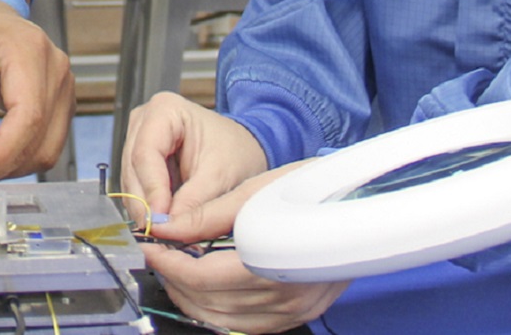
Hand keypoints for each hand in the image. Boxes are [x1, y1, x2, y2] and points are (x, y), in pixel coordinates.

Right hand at [120, 90, 267, 224]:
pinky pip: (136, 188)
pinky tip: (162, 224)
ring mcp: (138, 140)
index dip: (151, 189)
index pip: (146, 153)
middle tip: (157, 234)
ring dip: (144, 209)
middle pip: (133, 168)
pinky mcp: (140, 161)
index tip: (158, 220)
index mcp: (164, 110)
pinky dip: (148, 208)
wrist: (242, 149)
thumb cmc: (236, 152)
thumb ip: (194, 202)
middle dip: (145, 204)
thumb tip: (166, 226)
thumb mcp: (221, 177)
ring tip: (162, 233)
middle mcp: (144, 121)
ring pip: (131, 181)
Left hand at [142, 165, 346, 333]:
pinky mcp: (299, 314)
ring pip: (224, 320)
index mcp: (273, 263)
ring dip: (193, 297)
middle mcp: (285, 298)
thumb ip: (206, 215)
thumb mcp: (254, 190)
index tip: (149, 246)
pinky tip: (206, 289)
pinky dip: (219, 310)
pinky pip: (246, 324)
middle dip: (175, 279)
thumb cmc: (312, 188)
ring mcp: (294, 311)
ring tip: (176, 268)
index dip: (168, 263)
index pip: (202, 277)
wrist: (361, 200)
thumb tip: (164, 228)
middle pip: (210, 303)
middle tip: (158, 255)